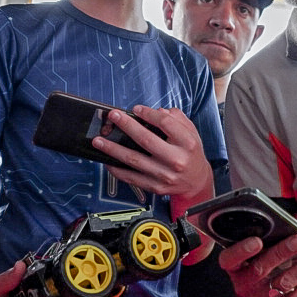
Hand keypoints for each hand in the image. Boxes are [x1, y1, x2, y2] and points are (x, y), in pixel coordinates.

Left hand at [92, 106, 213, 202]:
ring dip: (113, 149)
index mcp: (187, 143)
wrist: (196, 182)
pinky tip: (107, 161)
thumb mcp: (191, 133)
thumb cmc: (191, 154)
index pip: (165, 123)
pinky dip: (117, 169)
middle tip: (113, 116)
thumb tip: (157, 111)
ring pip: (134, 159)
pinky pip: (131, 177)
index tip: (136, 109)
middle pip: (146, 139)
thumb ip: (177, 119)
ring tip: (99, 140)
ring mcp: (164, 175)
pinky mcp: (155, 186)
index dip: (148, 113)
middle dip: (126, 126)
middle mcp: (176, 160)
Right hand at [220, 233, 296, 296]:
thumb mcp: (254, 251)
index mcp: (234, 266)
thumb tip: (288, 226)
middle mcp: (244, 284)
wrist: (259, 292)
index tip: (257, 241)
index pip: (230, 259)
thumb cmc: (259, 261)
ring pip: (282, 284)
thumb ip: (264, 239)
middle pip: (260, 270)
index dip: (242, 251)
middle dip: (282, 253)